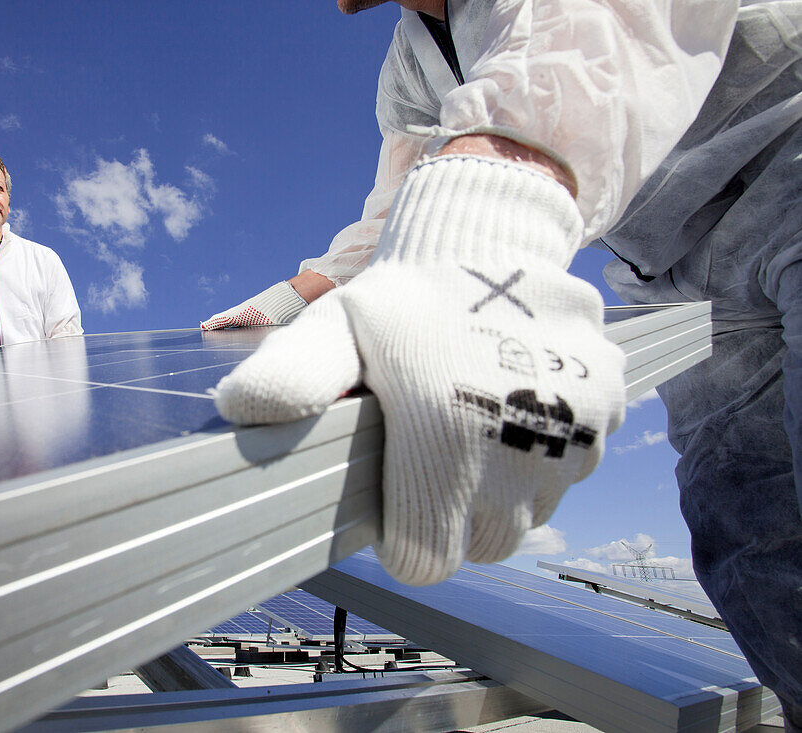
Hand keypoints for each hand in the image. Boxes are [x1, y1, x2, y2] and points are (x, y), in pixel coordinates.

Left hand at [213, 155, 624, 584]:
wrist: (491, 237)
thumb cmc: (402, 297)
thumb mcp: (337, 327)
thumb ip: (294, 372)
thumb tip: (238, 409)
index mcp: (446, 436)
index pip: (426, 559)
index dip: (404, 531)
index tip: (396, 486)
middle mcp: (521, 447)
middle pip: (482, 544)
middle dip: (451, 512)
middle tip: (431, 449)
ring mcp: (574, 431)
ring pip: (531, 513)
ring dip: (502, 488)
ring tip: (471, 422)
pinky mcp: (607, 414)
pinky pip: (573, 471)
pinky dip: (546, 455)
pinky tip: (514, 404)